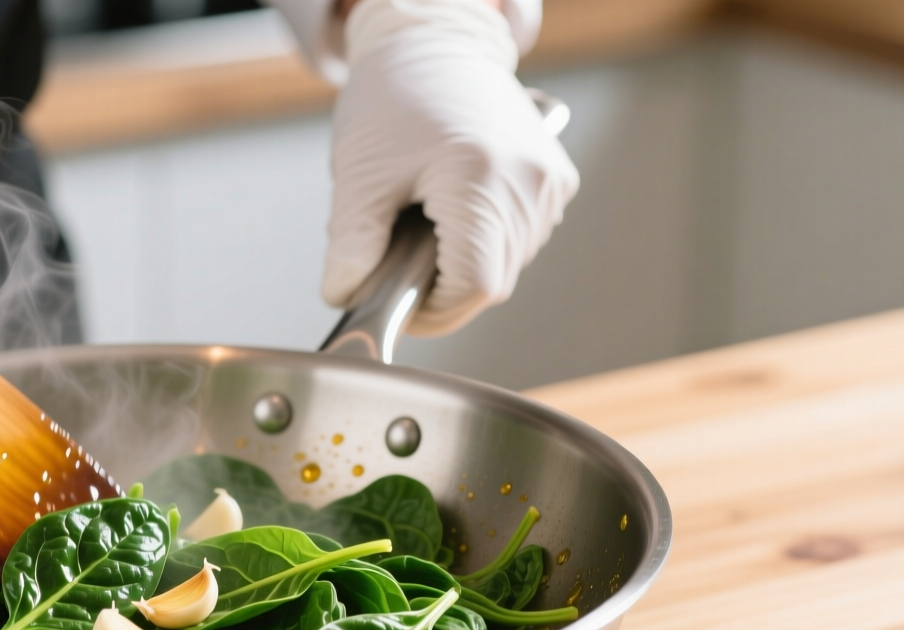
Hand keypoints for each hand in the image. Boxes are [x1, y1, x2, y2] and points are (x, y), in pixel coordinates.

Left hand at [323, 0, 577, 335]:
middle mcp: (529, 180)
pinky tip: (458, 214)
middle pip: (493, 281)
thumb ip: (352, 243)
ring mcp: (550, 180)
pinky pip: (525, 238)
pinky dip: (489, 241)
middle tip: (402, 263)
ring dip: (468, 264)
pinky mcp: (557, 178)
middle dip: (444, 287)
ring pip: (511, 264)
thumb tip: (346, 295)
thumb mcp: (361, 173)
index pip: (475, 286)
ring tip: (428, 228)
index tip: (403, 305)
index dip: (436, 312)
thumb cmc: (395, 95)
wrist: (437, 43)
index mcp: (481, 177)